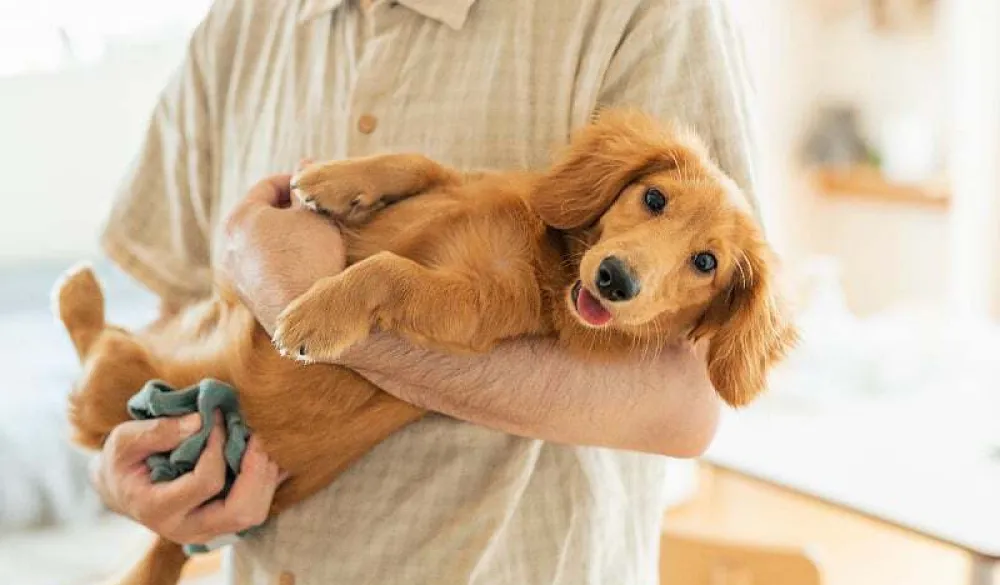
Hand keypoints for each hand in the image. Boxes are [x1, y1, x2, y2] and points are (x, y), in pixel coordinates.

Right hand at [90, 413, 282, 544]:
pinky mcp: (220, 524)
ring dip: (266, 476)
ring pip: (252, 514)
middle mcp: (185, 528)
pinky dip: (268, 481)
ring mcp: (206, 530)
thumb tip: (200, 420)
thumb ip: (158, 431)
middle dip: (256, 471)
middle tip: (257, 436)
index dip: (218, 447)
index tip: (218, 418)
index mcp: (158, 509)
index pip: (205, 482)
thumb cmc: (123, 462)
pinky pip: (255, 508)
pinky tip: (270, 455)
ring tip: (262, 441)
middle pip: (239, 513)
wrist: (123, 488)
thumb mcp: (125, 441)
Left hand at [217, 163, 347, 333]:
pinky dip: (283, 261)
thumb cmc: (311, 258)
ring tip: (315, 240)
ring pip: (263, 244)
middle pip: (262, 215)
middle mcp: (230, 245)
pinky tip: (307, 266)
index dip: (296, 181)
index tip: (318, 186)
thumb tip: (304, 163)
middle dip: (289, 211)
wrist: (308, 317)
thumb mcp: (315, 214)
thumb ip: (307, 188)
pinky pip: (265, 268)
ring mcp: (236, 275)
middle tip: (318, 212)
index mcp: (240, 218)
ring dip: (286, 238)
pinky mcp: (248, 298)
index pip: (268, 186)